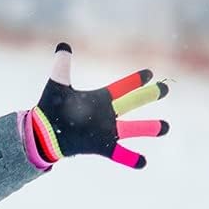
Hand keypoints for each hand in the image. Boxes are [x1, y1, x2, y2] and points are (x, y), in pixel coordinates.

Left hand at [26, 42, 170, 169]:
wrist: (42, 133)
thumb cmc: (50, 109)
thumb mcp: (57, 85)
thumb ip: (62, 67)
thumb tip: (63, 45)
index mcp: (99, 99)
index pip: (122, 88)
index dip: (135, 81)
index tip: (150, 73)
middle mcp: (106, 114)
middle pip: (132, 103)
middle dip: (149, 96)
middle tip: (165, 89)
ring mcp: (106, 131)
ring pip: (132, 129)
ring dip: (149, 128)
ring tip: (166, 127)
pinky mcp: (101, 146)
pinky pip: (119, 154)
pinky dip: (131, 159)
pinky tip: (143, 162)